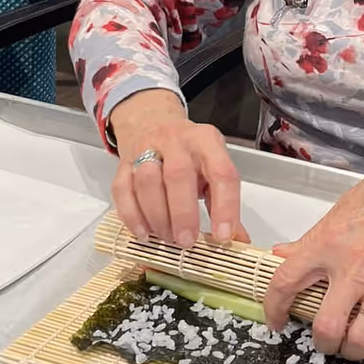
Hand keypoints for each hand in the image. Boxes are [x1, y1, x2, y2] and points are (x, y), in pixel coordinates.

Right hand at [109, 90, 249, 246]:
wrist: (153, 123)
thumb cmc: (188, 154)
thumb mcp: (212, 168)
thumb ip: (224, 203)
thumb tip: (239, 240)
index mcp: (207, 142)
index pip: (222, 172)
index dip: (225, 207)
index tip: (222, 236)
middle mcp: (177, 141)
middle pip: (178, 175)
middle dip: (183, 214)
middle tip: (186, 241)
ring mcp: (147, 148)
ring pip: (147, 181)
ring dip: (157, 215)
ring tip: (166, 237)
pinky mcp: (124, 162)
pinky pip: (123, 189)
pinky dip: (132, 215)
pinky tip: (144, 232)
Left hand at [263, 124, 363, 363]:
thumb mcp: (339, 211)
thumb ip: (310, 240)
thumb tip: (282, 255)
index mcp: (327, 244)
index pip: (285, 283)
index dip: (274, 309)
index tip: (277, 321)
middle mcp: (354, 270)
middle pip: (326, 327)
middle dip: (322, 342)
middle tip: (327, 339)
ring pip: (361, 340)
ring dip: (354, 350)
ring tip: (356, 344)